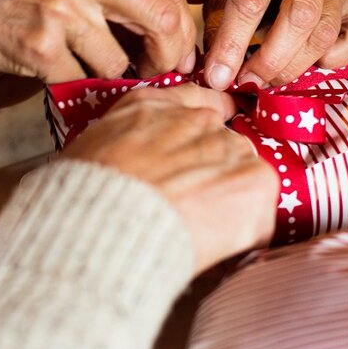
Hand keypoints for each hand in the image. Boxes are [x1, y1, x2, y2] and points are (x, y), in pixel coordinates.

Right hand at [0, 0, 198, 107]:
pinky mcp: (38, 46)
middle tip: (157, 72)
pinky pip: (82, 80)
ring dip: (113, 76)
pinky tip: (61, 73)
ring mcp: (59, 8)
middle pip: (163, 21)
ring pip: (121, 61)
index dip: (182, 28)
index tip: (175, 50)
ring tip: (91, 67)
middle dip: (168, 57)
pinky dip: (77, 86)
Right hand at [63, 84, 277, 273]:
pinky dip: (244, 233)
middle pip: (221, 145)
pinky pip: (260, 210)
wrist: (107, 224)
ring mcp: (229, 147)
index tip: (199, 155)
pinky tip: (214, 245)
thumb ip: (124, 142)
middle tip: (188, 209)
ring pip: (242, 175)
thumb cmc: (86, 198)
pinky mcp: (255, 180)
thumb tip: (136, 163)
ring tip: (198, 231)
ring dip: (229, 201)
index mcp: (153, 106)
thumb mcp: (92, 151)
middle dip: (210, 175)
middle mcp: (196, 118)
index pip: (195, 103)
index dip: (199, 135)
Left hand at [203, 0, 347, 89]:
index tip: (219, 76)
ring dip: (293, 67)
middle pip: (299, 16)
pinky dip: (330, 63)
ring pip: (323, 34)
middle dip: (270, 58)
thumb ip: (218, 29)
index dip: (232, 43)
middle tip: (249, 81)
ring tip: (268, 79)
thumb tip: (219, 75)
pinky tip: (305, 64)